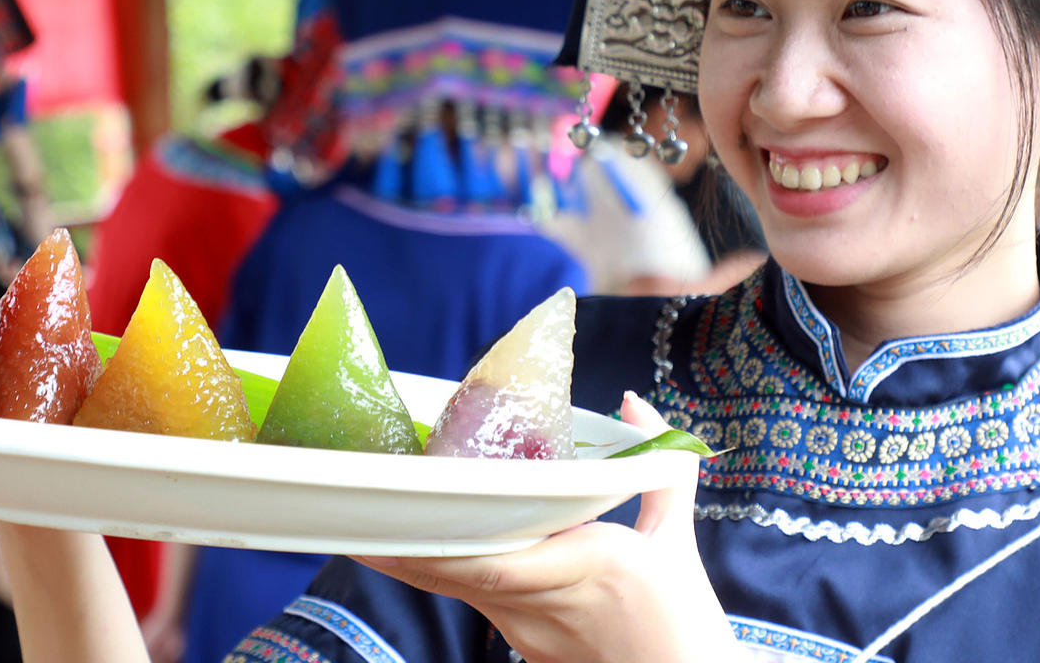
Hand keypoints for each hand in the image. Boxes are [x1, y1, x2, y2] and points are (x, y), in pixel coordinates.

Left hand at [357, 393, 738, 662]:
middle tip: (354, 519)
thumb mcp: (677, 538)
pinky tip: (412, 558)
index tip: (403, 515)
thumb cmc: (685, 622)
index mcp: (587, 566)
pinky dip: (446, 579)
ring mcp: (530, 635)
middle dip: (403, 551)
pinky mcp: (527, 651)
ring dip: (413, 566)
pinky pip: (476, 607)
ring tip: (362, 534)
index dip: (440, 545)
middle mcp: (546, 604)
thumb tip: (632, 402)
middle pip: (458, 578)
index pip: (496, 559)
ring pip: (459, 595)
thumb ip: (658, 467)